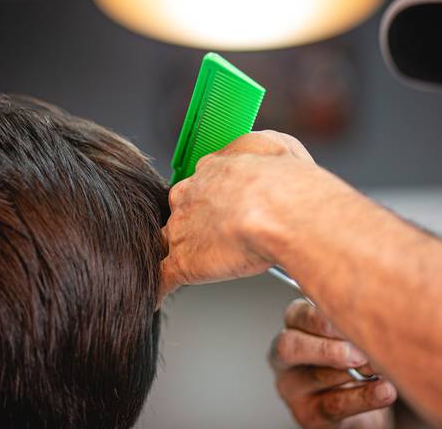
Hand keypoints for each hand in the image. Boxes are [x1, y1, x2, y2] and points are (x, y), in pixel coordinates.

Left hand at [160, 131, 315, 299]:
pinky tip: (157, 296)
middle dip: (196, 224)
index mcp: (211, 170)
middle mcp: (190, 197)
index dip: (217, 198)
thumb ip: (258, 151)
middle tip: (219, 236)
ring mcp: (182, 231)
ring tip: (190, 266)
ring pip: (169, 241)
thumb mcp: (276, 145)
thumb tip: (258, 157)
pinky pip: (162, 277)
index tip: (228, 207)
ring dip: (178, 252)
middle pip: (183, 211)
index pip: (203, 183)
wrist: (280, 210)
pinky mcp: (183, 263)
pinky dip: (158, 287)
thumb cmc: (284, 180)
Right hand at [270, 300, 396, 428]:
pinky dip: (362, 398)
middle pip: (289, 346)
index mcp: (294, 327)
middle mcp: (286, 357)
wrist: (365, 400)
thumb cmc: (356, 355)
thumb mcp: (352, 331)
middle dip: (326, 348)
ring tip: (380, 370)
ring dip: (352, 373)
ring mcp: (292, 388)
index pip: (296, 315)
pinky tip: (384, 391)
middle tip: (359, 353)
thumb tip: (372, 309)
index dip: (321, 318)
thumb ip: (352, 320)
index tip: (351, 319)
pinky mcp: (307, 415)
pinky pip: (333, 406)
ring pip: (316, 376)